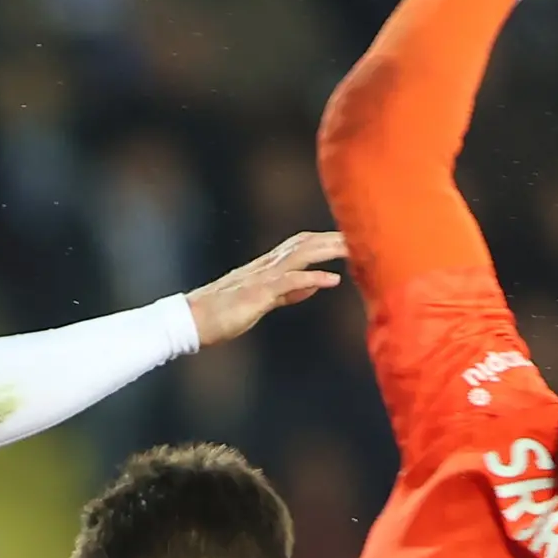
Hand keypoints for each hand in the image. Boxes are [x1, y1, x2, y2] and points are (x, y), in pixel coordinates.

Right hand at [183, 232, 348, 347]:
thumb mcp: (263, 301)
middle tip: (366, 236)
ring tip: (355, 248)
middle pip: (306, 243)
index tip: (354, 238)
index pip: (303, 245)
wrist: (191, 321)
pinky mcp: (258, 293)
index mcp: (268, 267)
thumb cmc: (223, 314)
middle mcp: (266, 266)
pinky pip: (289, 282)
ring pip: (301, 255)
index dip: (328, 239)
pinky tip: (332, 280)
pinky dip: (312, 279)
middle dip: (335, 239)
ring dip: (329, 250)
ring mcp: (262, 277)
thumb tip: (314, 287)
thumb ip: (289, 293)